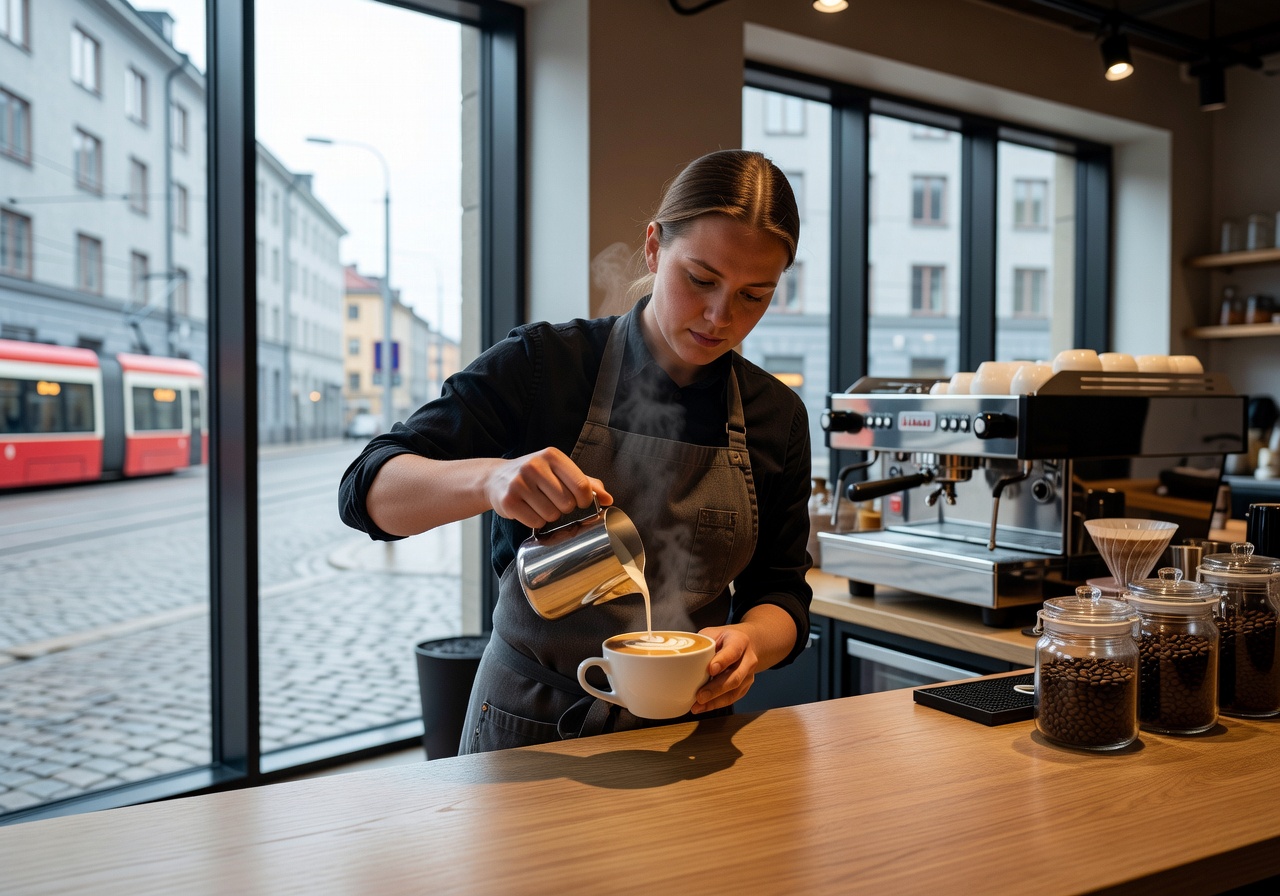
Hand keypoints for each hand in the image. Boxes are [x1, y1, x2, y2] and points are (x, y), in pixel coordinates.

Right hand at [484, 447, 612, 528]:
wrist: (496, 478)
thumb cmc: (536, 476)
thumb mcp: (560, 472)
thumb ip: (586, 483)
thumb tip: (608, 499)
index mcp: (552, 455)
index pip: (581, 486)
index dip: (584, 501)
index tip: (579, 503)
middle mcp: (534, 466)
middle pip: (567, 503)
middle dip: (564, 509)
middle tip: (553, 502)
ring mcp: (519, 483)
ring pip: (551, 515)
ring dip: (549, 517)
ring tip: (539, 505)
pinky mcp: (508, 500)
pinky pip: (535, 522)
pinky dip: (536, 522)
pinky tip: (529, 510)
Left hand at [690, 625, 759, 713]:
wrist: (745, 644)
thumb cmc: (724, 639)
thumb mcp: (713, 633)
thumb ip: (702, 644)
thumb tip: (681, 656)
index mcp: (740, 641)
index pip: (733, 652)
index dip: (722, 661)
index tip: (710, 670)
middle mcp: (748, 659)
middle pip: (735, 676)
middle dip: (716, 688)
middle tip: (700, 696)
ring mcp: (748, 675)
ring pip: (735, 690)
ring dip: (715, 700)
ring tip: (698, 705)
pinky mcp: (745, 686)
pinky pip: (733, 698)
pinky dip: (717, 704)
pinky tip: (704, 707)